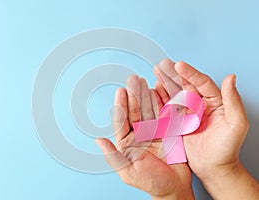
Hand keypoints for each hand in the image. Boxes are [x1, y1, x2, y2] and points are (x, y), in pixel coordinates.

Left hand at [96, 75, 193, 198]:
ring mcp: (154, 131)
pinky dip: (162, 103)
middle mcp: (139, 134)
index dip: (121, 106)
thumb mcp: (129, 172)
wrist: (174, 188)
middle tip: (133, 79)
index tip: (121, 91)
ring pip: (149, 110)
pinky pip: (164, 114)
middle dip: (134, 95)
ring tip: (144, 81)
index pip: (122, 121)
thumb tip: (98, 141)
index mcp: (127, 143)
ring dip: (146, 95)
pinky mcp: (167, 131)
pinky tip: (159, 91)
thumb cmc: (151, 183)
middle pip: (135, 111)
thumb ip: (114, 156)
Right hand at [154, 59, 258, 198]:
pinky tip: (153, 92)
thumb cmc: (227, 148)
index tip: (178, 65)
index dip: (190, 73)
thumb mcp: (236, 124)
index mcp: (215, 102)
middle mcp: (200, 105)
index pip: (201, 82)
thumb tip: (231, 78)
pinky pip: (167, 108)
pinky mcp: (177, 123)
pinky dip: (159, 99)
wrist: (214, 168)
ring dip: (165, 84)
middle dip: (173, 74)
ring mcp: (187, 113)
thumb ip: (233, 100)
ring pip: (174, 94)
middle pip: (185, 85)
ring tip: (155, 74)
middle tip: (162, 65)